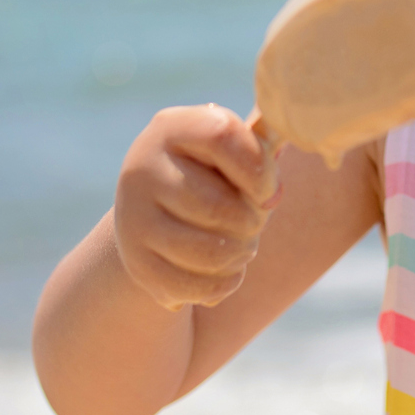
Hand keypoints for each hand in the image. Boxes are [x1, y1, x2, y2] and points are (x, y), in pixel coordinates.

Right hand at [113, 104, 281, 310]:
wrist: (154, 213)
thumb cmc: (212, 174)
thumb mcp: (231, 150)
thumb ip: (260, 148)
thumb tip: (281, 154)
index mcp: (172, 127)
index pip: (222, 136)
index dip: (259, 169)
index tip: (270, 192)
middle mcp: (142, 167)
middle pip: (219, 207)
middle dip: (252, 222)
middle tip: (253, 223)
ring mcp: (133, 217)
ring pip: (210, 253)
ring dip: (241, 255)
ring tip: (244, 247)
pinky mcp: (135, 262)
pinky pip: (194, 287)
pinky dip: (224, 285)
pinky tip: (228, 271)